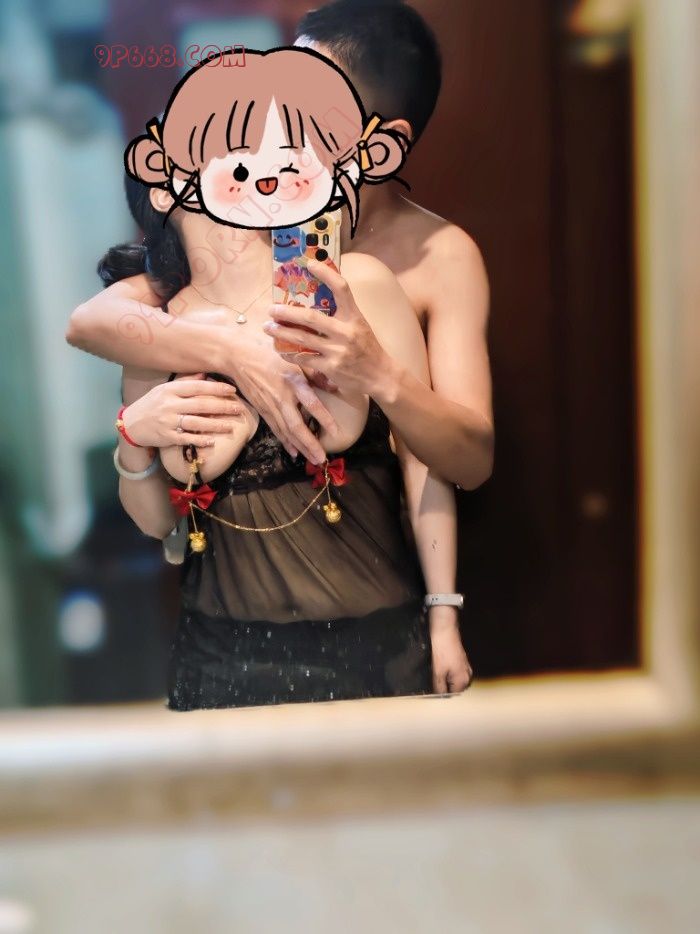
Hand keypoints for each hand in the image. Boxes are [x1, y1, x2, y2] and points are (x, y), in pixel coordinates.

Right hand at [122, 373, 241, 447]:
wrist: (130, 424)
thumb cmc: (151, 404)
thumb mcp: (164, 389)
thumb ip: (184, 382)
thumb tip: (204, 374)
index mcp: (170, 390)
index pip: (197, 387)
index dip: (216, 388)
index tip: (232, 390)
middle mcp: (169, 405)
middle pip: (200, 405)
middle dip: (221, 407)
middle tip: (238, 409)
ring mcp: (168, 422)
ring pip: (196, 422)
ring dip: (215, 425)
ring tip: (231, 426)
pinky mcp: (166, 437)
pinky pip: (186, 438)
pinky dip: (199, 440)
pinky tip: (212, 441)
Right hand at [220, 335, 339, 464]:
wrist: (238, 357)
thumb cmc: (268, 353)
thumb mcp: (294, 357)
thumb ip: (315, 372)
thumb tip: (335, 386)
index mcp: (292, 382)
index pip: (311, 404)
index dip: (324, 418)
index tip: (335, 432)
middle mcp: (281, 398)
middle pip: (296, 426)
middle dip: (310, 444)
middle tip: (322, 459)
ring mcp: (270, 406)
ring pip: (286, 432)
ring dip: (300, 448)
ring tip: (313, 460)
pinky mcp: (263, 411)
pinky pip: (276, 430)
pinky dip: (286, 442)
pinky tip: (294, 452)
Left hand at [262, 259, 390, 395]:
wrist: (380, 376)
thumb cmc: (367, 348)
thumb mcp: (359, 325)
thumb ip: (342, 314)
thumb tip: (317, 299)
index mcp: (354, 317)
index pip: (342, 288)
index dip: (326, 273)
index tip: (309, 264)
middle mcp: (346, 332)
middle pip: (311, 317)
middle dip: (287, 312)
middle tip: (271, 309)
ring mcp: (338, 350)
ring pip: (302, 338)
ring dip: (281, 332)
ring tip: (268, 327)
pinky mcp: (331, 367)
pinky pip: (304, 359)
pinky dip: (290, 355)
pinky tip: (281, 351)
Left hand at [428, 608, 472, 693]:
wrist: (444, 629)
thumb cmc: (441, 650)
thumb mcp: (437, 671)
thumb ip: (439, 687)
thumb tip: (438, 697)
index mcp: (463, 680)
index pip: (452, 695)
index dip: (441, 696)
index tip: (431, 693)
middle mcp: (467, 675)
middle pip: (455, 688)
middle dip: (444, 688)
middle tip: (432, 685)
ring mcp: (465, 667)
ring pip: (454, 680)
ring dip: (445, 680)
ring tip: (434, 676)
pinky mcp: (461, 661)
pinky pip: (454, 673)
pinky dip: (447, 673)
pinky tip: (439, 669)